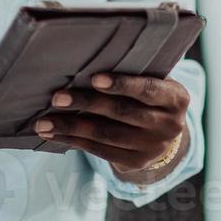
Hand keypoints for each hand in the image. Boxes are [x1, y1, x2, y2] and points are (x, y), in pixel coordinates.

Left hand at [36, 73, 190, 181]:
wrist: (164, 133)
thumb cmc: (149, 94)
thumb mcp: (155, 79)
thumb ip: (134, 69)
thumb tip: (85, 57)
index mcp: (176, 98)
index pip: (148, 89)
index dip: (122, 84)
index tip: (94, 78)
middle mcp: (168, 125)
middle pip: (122, 113)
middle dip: (87, 104)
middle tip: (57, 98)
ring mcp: (152, 147)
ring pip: (106, 135)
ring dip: (72, 128)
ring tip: (44, 122)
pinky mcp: (135, 162)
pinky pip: (100, 151)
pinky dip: (74, 142)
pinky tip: (54, 134)